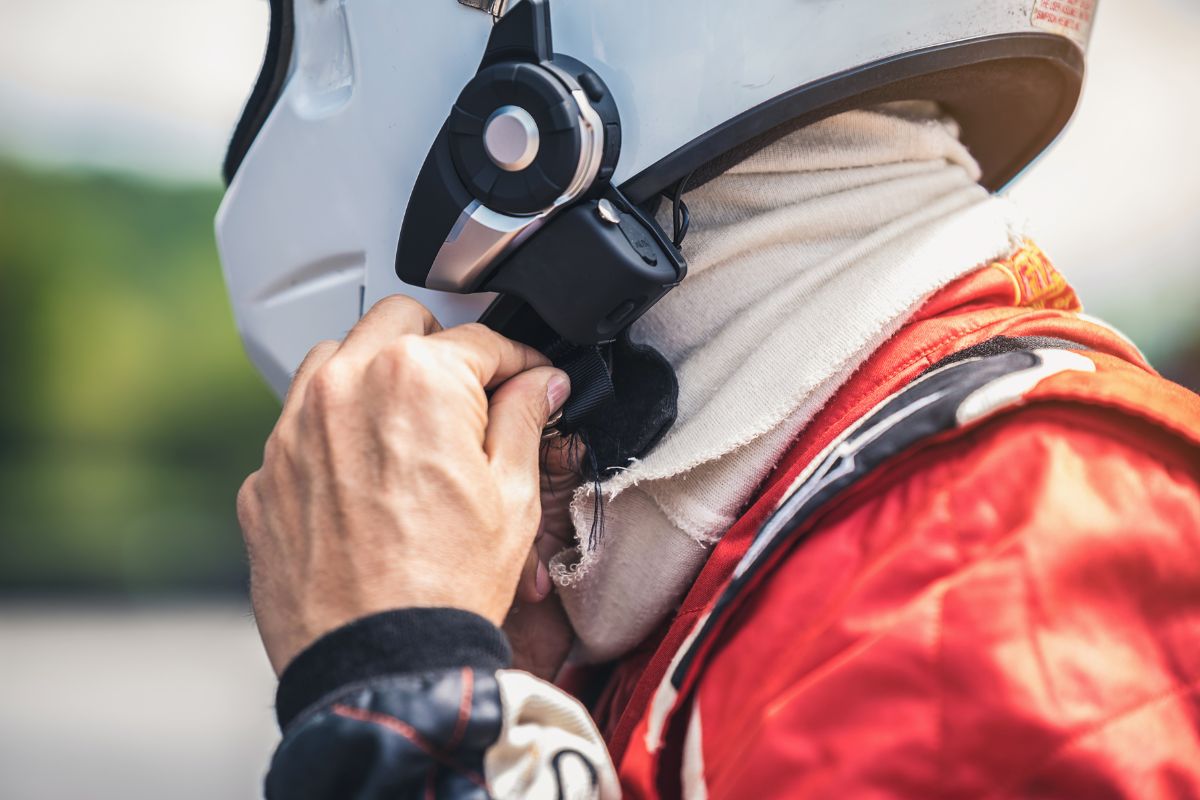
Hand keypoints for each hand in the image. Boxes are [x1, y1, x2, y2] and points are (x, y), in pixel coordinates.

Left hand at [236, 296, 570, 674]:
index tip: (529, 381)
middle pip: (400, 322)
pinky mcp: (265, 475)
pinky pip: (299, 425)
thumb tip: (538, 384)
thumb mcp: (514, 497)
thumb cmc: (445, 588)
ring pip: (337, 359)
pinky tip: (366, 475)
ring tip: (413, 426)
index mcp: (417, 380)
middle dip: (442, 347)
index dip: (519, 361)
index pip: (481, 340)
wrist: (378, 664)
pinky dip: (334, 432)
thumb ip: (525, 420)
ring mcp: (293, 430)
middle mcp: (343, 387)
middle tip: (471, 394)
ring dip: (377, 373)